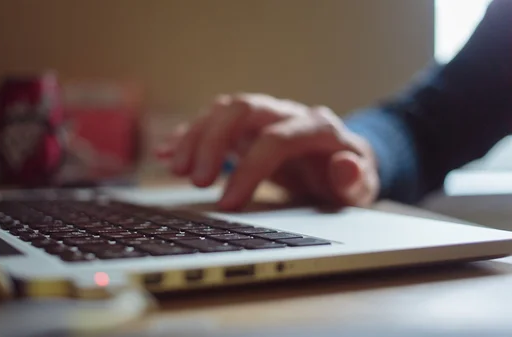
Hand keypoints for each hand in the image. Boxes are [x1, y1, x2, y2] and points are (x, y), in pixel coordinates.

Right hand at [155, 94, 379, 210]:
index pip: (275, 139)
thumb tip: (345, 166)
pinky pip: (212, 121)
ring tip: (175, 169)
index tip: (227, 203)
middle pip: (242, 108)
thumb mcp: (361, 186)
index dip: (249, 170)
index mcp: (316, 127)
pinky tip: (167, 152)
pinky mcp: (245, 126)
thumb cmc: (347, 177)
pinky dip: (189, 135)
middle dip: (212, 141)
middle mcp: (286, 113)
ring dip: (195, 136)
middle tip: (194, 180)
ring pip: (222, 110)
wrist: (340, 161)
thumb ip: (356, 178)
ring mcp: (263, 116)